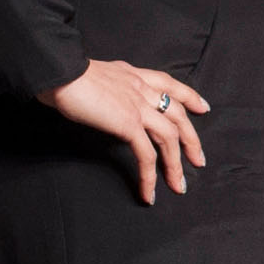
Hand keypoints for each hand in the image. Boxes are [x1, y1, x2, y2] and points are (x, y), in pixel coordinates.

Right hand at [45, 58, 208, 202]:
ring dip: (175, 165)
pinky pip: (146, 155)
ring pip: (170, 138)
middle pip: (178, 114)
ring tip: (178, 185)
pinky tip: (148, 192)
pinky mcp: (128, 123)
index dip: (190, 97)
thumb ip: (110, 88)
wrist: (59, 71)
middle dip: (192, 139)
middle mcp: (141, 88)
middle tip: (198, 160)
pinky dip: (150, 176)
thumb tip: (109, 102)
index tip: (203, 108)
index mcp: (133, 75)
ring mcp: (137, 106)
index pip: (169, 84)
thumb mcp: (96, 76)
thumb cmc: (66, 73)